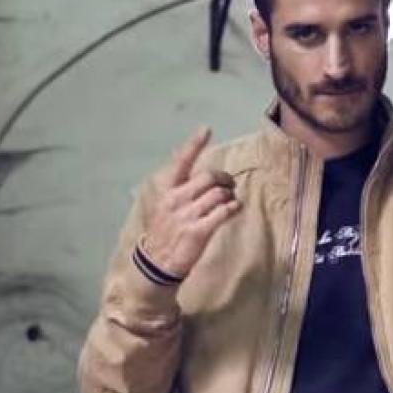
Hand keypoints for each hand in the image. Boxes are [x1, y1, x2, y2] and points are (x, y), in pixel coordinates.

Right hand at [141, 127, 240, 276]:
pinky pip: (223, 212)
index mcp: (168, 191)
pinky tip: (235, 208)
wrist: (157, 263)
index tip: (206, 129)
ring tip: (230, 200)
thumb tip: (192, 165)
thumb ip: (180, 188)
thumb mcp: (166, 206)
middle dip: (224, 178)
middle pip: (209, 177)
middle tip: (229, 184)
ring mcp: (187, 215)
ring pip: (218, 194)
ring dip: (230, 195)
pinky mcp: (199, 231)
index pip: (181, 162)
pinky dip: (233, 207)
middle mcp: (177, 200)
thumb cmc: (166, 231)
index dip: (194, 145)